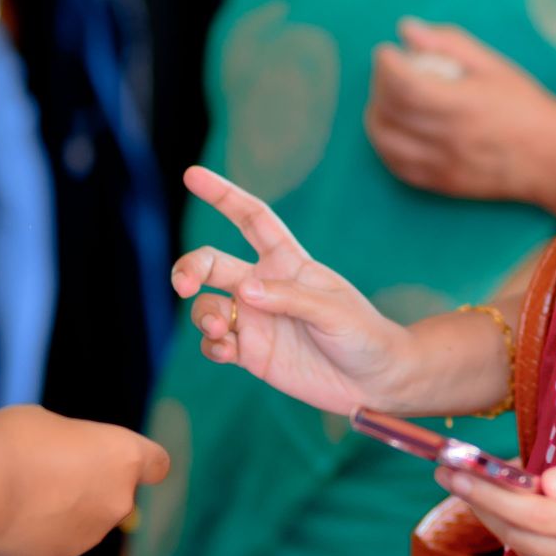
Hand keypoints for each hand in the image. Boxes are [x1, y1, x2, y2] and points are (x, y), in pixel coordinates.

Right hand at [0, 405, 169, 555]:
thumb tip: (66, 471)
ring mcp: (89, 536)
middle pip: (113, 494)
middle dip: (89, 486)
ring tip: (19, 493)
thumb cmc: (13, 441)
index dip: (140, 462)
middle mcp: (118, 501)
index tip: (119, 459)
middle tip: (47, 470)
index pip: (156, 464)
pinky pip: (50, 542)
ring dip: (60, 511)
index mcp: (125, 457)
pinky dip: (34, 533)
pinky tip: (8, 517)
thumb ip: (71, 449)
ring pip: (81, 522)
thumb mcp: (49, 425)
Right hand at [173, 164, 416, 417]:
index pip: (251, 219)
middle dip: (190, 267)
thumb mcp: (332, 310)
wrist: (373, 381)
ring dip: (203, 314)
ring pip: (207, 306)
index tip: (192, 175)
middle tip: (182, 284)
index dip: (223, 195)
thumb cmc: (362, 334)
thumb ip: (289, 297)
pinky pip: (214, 342)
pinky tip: (224, 351)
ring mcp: (255, 320)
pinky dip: (210, 345)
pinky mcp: (250, 353)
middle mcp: (264, 286)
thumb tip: (244, 290)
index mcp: (288, 261)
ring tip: (219, 329)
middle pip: (212, 263)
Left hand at [364, 19, 555, 217]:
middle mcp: (448, 137)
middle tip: (389, 71)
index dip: (386, 65)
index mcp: (463, 104)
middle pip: (390, 110)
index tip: (387, 52)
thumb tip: (406, 29)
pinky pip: (396, 164)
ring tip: (388, 99)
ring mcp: (441, 164)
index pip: (405, 85)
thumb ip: (449, 43)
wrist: (549, 159)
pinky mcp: (440, 183)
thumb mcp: (493, 66)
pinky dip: (386, 143)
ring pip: (386, 140)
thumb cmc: (524, 106)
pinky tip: (396, 128)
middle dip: (379, 84)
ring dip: (377, 114)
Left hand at [439, 448, 555, 555]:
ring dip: (500, 523)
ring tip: (477, 491)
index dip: (482, 491)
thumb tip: (539, 481)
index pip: (524, 511)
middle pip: (518, 537)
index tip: (452, 470)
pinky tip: (519, 514)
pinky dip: (528, 538)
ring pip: (532, 553)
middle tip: (452, 476)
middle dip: (480, 506)